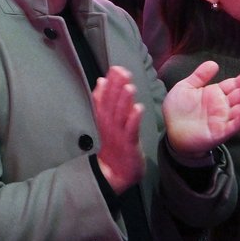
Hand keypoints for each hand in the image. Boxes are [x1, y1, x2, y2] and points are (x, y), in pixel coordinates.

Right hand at [91, 65, 144, 193]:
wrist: (115, 172)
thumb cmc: (114, 144)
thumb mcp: (106, 120)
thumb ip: (103, 101)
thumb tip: (101, 81)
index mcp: (103, 117)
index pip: (104, 97)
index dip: (109, 83)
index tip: (115, 68)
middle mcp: (108, 123)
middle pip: (111, 103)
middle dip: (116, 86)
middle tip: (121, 71)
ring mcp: (118, 133)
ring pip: (120, 114)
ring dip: (124, 100)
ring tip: (129, 86)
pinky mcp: (128, 144)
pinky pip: (130, 130)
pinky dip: (133, 119)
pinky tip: (138, 108)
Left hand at [163, 60, 239, 156]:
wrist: (170, 131)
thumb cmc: (178, 109)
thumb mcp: (185, 87)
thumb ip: (199, 76)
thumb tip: (213, 63)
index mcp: (216, 93)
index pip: (233, 84)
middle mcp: (223, 106)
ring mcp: (223, 119)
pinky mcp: (220, 132)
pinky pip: (233, 126)